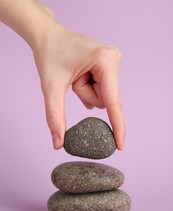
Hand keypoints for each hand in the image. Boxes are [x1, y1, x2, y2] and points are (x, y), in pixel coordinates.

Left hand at [33, 22, 125, 149]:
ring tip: (75, 74)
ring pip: (101, 96)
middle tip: (72, 79)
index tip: (119, 146)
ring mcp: (113, 61)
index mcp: (105, 61)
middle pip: (104, 100)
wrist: (47, 36)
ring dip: (85, 91)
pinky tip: (80, 75)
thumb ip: (54, 116)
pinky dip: (87, 87)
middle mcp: (114, 59)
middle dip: (85, 95)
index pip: (112, 102)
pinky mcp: (109, 64)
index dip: (116, 126)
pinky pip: (101, 89)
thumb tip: (57, 144)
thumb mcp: (50, 87)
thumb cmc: (49, 55)